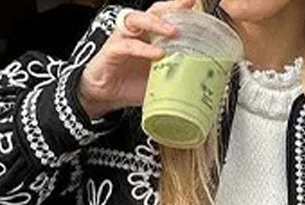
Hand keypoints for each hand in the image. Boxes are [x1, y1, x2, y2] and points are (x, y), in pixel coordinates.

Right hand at [77, 0, 197, 119]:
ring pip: (138, 19)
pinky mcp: (112, 51)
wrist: (104, 95)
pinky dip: (143, 49)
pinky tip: (156, 54)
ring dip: (156, 23)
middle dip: (172, 5)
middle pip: (154, 10)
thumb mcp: (159, 79)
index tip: (198, 4)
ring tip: (173, 31)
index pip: (166, 16)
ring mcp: (123, 38)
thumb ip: (175, 74)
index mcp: (149, 35)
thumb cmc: (129, 84)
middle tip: (189, 3)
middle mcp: (136, 32)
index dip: (181, 9)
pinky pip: (128, 45)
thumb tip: (200, 81)